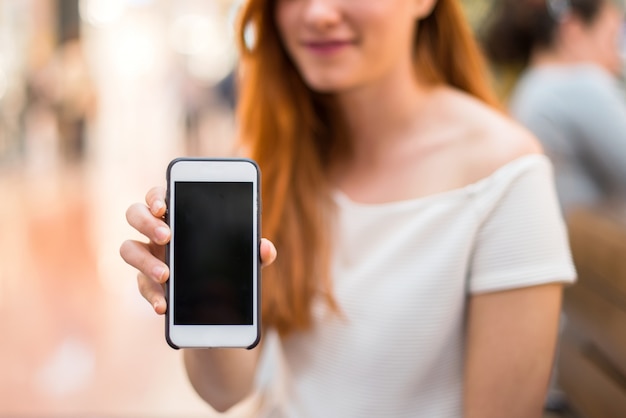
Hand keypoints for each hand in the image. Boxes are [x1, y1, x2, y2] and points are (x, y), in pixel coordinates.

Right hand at [119, 186, 276, 314]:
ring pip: (127, 248)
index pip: (159, 196)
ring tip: (165, 274)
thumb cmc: (227, 263)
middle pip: (135, 215)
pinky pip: (140, 285)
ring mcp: (147, 255)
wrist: (217, 300)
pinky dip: (151, 295)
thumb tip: (265, 248)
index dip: (156, 196)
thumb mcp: (244, 257)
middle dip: (147, 223)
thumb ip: (255, 252)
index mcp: (178, 215)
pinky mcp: (146, 281)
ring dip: (142, 260)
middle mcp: (156, 231)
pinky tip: (164, 305)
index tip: (163, 205)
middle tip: (167, 237)